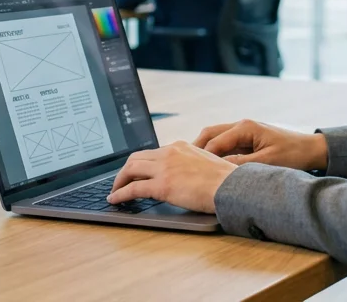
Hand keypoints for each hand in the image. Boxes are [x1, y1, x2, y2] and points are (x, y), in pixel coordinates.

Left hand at [107, 141, 235, 212]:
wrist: (231, 186)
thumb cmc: (225, 180)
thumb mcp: (205, 162)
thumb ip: (190, 164)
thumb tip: (182, 175)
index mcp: (180, 147)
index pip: (152, 152)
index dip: (140, 164)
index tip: (135, 172)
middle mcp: (169, 153)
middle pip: (136, 158)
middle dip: (124, 170)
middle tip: (120, 182)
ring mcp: (164, 168)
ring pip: (130, 170)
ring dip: (118, 181)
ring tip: (114, 192)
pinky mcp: (162, 185)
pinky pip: (133, 189)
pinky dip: (120, 194)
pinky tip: (115, 200)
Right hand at [194, 119, 328, 170]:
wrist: (311, 150)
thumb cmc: (293, 154)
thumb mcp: (267, 162)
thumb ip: (241, 164)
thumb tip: (218, 168)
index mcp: (245, 127)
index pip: (214, 141)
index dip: (200, 156)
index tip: (189, 169)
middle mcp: (242, 126)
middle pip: (209, 134)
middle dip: (195, 149)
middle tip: (183, 166)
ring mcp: (243, 131)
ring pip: (215, 138)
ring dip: (204, 151)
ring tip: (192, 168)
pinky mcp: (247, 139)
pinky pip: (224, 144)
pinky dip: (215, 153)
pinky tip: (209, 167)